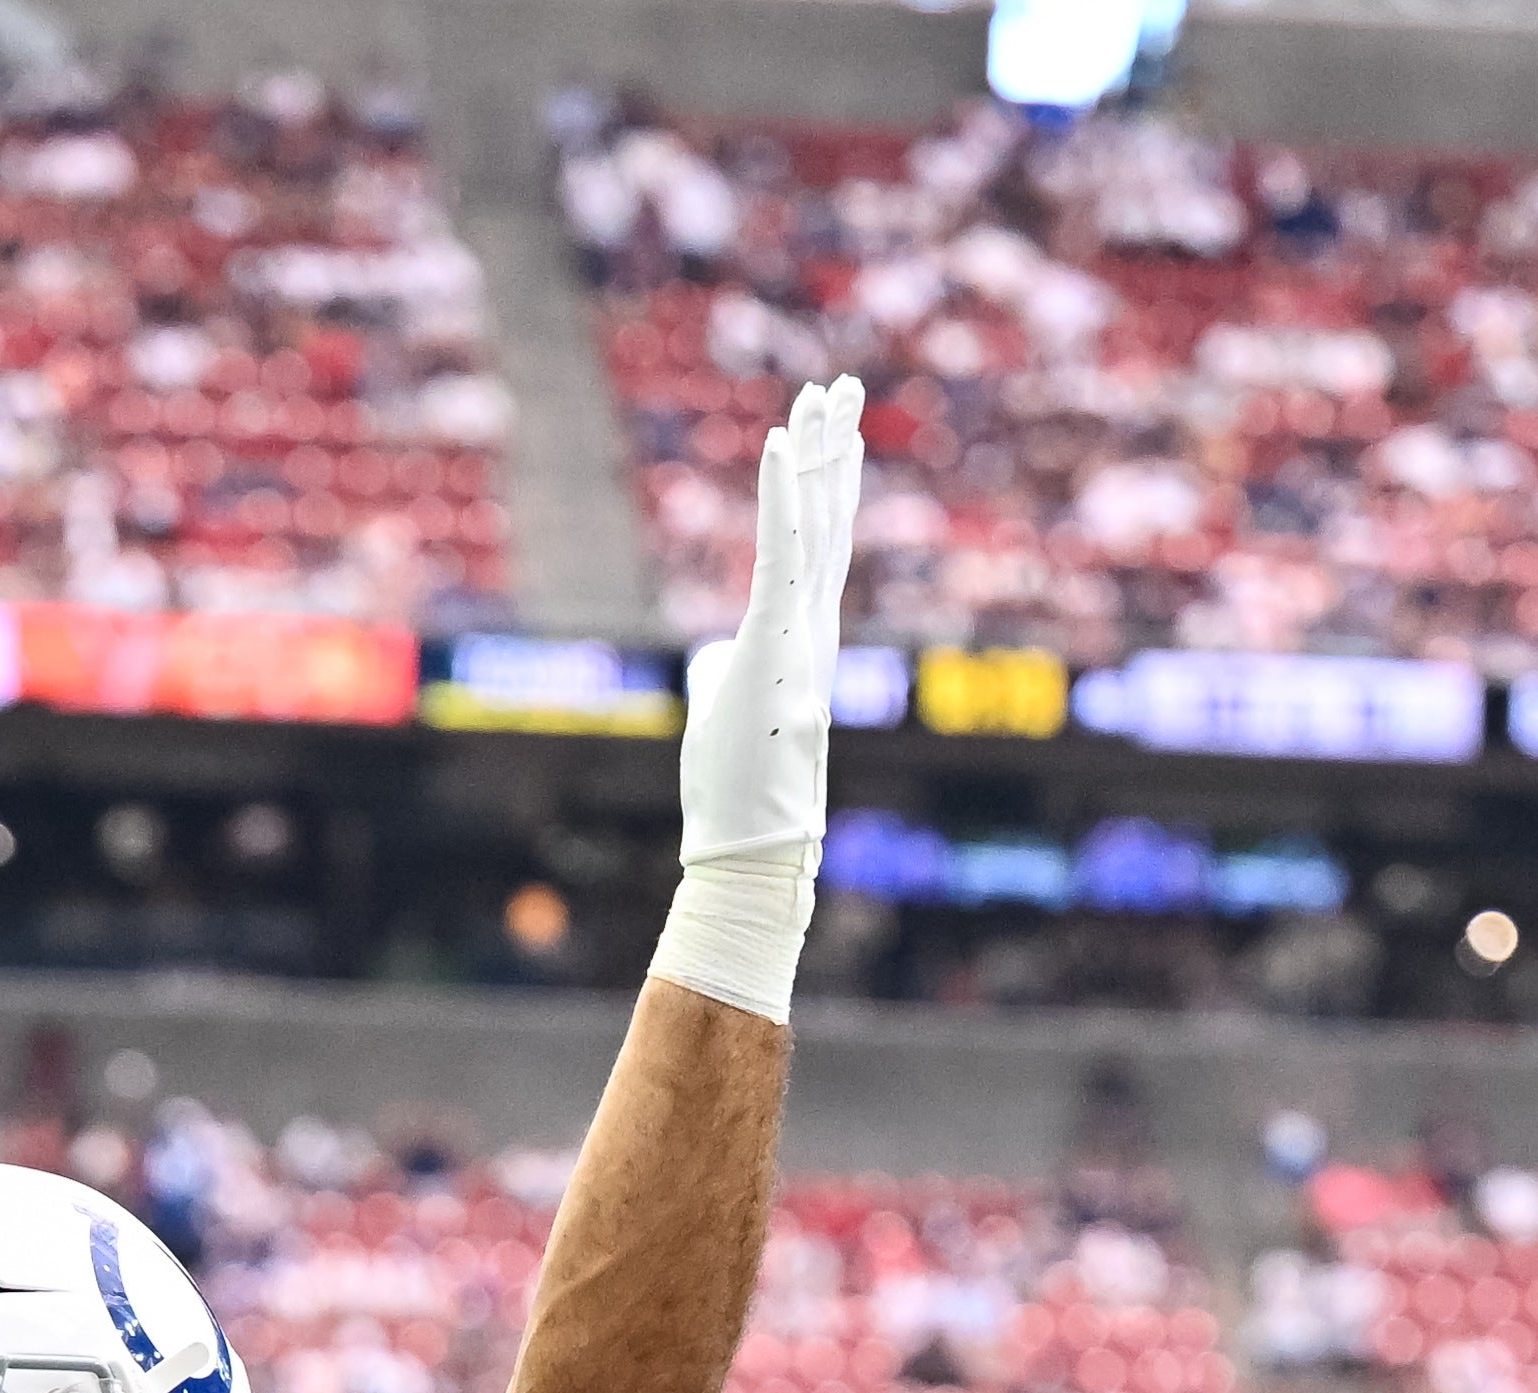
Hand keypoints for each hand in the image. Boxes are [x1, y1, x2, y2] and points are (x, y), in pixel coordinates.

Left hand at [679, 372, 862, 871]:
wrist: (754, 840)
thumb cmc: (735, 794)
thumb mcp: (725, 717)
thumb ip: (726, 674)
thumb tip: (715, 658)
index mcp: (802, 639)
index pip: (817, 547)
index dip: (825, 487)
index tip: (832, 434)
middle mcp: (814, 623)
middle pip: (830, 516)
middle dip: (836, 447)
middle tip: (844, 387)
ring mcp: (801, 627)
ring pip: (816, 520)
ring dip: (820, 451)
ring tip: (827, 392)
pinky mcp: (778, 634)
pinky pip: (780, 548)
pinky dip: (780, 493)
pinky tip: (780, 441)